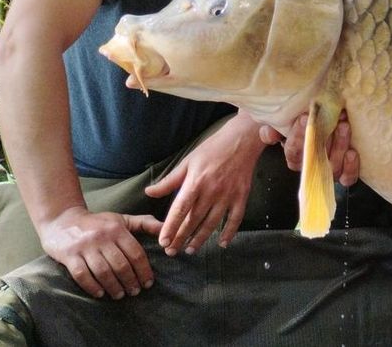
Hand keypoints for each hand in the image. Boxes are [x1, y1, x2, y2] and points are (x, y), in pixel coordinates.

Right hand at [38, 206, 162, 299]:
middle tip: (135, 292)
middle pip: (121, 264)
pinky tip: (100, 293)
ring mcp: (84, 247)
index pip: (135, 253)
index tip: (148, 283)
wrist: (61, 220)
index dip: (144, 270)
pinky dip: (92, 286)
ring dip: (114, 286)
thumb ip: (144, 223)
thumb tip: (166, 229)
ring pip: (103, 271)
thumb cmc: (97, 223)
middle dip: (131, 281)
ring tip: (120, 295)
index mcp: (117, 229)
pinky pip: (82, 275)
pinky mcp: (69, 255)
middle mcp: (102, 237)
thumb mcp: (121, 219)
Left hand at [145, 114, 264, 254]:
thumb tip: (149, 192)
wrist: (242, 140)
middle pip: (194, 220)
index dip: (171, 227)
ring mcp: (228, 195)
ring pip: (212, 223)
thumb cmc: (212, 149)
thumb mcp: (188, 161)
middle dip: (181, 238)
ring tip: (190, 250)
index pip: (180, 209)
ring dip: (201, 238)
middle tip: (172, 252)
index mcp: (196, 182)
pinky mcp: (242, 196)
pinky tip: (222, 243)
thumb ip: (169, 181)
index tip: (163, 242)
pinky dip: (229, 232)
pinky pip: (236, 218)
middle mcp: (212, 191)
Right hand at [259, 114, 358, 186]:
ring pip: (333, 167)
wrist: (322, 121)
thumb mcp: (284, 122)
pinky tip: (352, 152)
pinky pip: (347, 178)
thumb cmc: (301, 122)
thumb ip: (273, 128)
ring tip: (344, 126)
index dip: (297, 137)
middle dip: (325, 138)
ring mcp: (329, 170)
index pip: (293, 152)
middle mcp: (312, 166)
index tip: (304, 117)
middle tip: (333, 119)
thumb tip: (270, 135)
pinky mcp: (345, 172)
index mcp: (295, 156)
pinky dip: (351, 168)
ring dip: (340, 146)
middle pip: (316, 160)